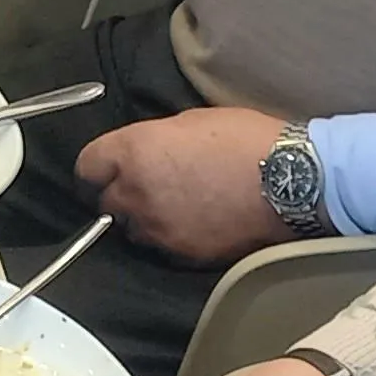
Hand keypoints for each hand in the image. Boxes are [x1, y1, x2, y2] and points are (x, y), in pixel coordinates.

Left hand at [76, 106, 294, 265]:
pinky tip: (194, 223)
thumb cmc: (246, 140)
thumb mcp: (190, 121)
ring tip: (174, 207)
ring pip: (132, 229)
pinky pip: (161, 248)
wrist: (290, 181)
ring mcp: (158, 228)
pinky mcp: (181, 253)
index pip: (86, 167)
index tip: (109, 168)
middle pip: (105, 202)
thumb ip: (153, 140)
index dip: (98, 167)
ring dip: (143, 219)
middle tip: (147, 186)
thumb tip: (141, 153)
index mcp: (134, 151)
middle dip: (120, 194)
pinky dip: (169, 238)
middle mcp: (136, 193)